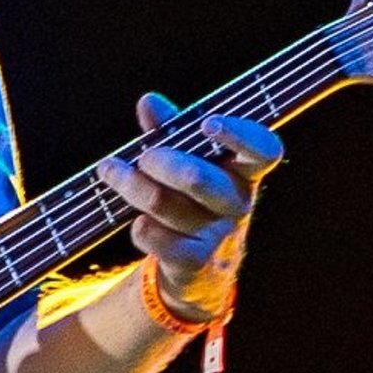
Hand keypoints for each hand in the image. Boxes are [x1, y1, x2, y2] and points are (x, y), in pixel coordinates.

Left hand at [99, 93, 282, 322]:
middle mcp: (237, 203)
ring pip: (164, 204)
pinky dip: (140, 226)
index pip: (263, 151)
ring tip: (110, 170)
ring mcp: (216, 234)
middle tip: (142, 156)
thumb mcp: (190, 162)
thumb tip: (149, 103)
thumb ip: (172, 130)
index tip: (208, 123)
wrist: (200, 270)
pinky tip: (137, 221)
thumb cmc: (194, 201)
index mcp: (244, 173)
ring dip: (131, 184)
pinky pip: (154, 236)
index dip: (239, 135)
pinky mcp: (192, 261)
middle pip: (196, 178)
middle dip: (160, 162)